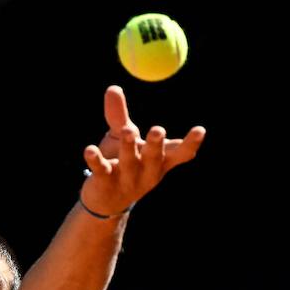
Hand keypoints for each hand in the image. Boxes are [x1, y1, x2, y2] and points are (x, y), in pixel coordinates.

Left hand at [81, 85, 204, 217]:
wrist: (106, 201)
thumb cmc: (123, 164)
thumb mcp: (125, 138)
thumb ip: (119, 115)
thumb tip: (112, 88)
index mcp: (160, 161)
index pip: (180, 154)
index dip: (191, 143)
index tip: (200, 130)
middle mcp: (147, 172)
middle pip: (154, 158)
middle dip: (156, 144)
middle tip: (158, 130)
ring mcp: (127, 180)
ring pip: (129, 162)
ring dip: (128, 147)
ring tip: (127, 131)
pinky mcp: (105, 184)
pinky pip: (101, 170)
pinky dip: (95, 160)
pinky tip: (89, 150)